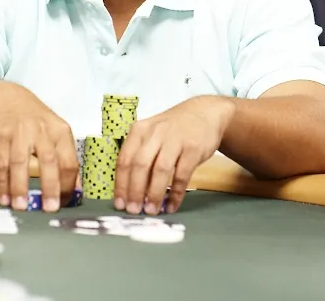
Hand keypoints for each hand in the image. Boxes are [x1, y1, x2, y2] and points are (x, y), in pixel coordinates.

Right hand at [0, 83, 77, 212]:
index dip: (69, 185)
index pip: (69, 161)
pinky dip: (3, 183)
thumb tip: (75, 190)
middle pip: (49, 161)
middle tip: (50, 209)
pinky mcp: (0, 136)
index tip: (65, 203)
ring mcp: (20, 132)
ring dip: (21, 188)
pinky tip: (5, 198)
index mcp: (61, 131)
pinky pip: (2, 163)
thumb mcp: (55, 132)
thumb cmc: (35, 120)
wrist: (6, 98)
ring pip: (21, 163)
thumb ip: (64, 158)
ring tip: (22, 208)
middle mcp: (42, 130)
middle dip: (50, 187)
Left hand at [114, 96, 234, 215]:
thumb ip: (140, 155)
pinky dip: (175, 193)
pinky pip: (182, 175)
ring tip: (151, 211)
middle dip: (135, 191)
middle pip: (140, 164)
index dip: (121, 184)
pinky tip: (171, 205)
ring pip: (160, 170)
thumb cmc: (173, 128)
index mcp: (140, 130)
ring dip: (154, 194)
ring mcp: (176, 139)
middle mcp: (156, 133)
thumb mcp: (152, 134)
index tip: (120, 203)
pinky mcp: (193, 148)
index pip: (125, 159)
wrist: (205, 113)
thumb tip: (129, 190)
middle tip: (133, 211)